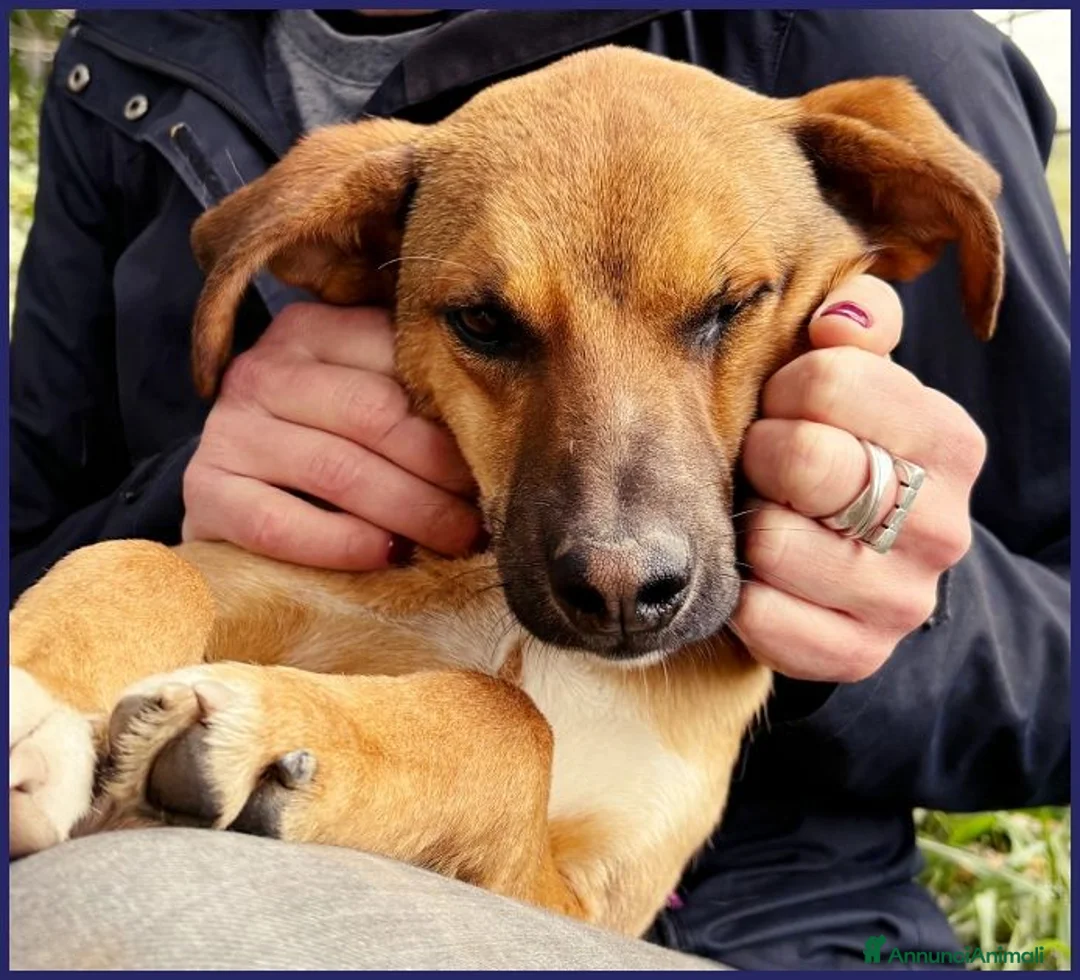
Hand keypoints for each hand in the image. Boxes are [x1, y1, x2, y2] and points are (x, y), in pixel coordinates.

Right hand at [182, 304, 481, 569]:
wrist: (237, 495)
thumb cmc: (327, 445)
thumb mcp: (368, 400)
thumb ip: (416, 394)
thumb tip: (508, 423)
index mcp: (312, 331)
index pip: (398, 363)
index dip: (457, 416)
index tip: (498, 456)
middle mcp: (264, 369)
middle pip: (376, 417)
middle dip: (442, 472)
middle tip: (485, 513)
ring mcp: (227, 429)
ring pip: (337, 470)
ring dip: (411, 512)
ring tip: (455, 540)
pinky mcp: (205, 491)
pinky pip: (279, 523)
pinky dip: (341, 543)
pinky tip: (385, 555)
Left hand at [734, 275, 986, 681]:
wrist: (863, 563)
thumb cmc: (846, 452)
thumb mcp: (861, 381)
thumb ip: (860, 328)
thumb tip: (841, 316)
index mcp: (948, 440)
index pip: (826, 380)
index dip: (782, 389)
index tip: (783, 406)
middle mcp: (942, 525)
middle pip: (801, 460)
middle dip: (760, 455)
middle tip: (763, 466)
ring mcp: (903, 599)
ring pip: (773, 543)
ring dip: (748, 527)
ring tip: (765, 518)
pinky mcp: (858, 655)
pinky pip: (761, 618)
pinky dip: (741, 594)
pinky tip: (759, 577)